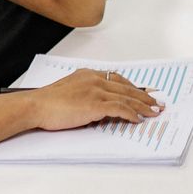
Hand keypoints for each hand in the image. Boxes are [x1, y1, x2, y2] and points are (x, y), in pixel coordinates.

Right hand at [28, 68, 160, 131]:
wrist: (35, 105)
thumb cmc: (48, 102)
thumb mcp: (71, 91)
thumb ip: (87, 94)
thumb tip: (100, 108)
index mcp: (89, 75)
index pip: (118, 79)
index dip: (134, 87)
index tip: (144, 93)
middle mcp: (95, 79)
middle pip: (127, 88)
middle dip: (144, 96)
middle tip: (157, 103)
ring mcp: (95, 91)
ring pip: (126, 97)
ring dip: (143, 106)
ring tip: (153, 112)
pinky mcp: (94, 104)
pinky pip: (119, 108)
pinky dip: (131, 114)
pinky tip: (138, 119)